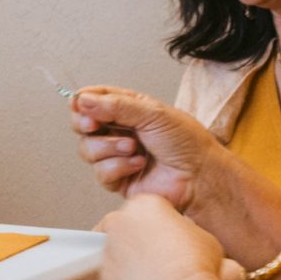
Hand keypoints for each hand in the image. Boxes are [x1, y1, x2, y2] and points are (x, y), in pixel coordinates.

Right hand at [71, 87, 217, 209]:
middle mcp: (120, 131)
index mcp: (129, 109)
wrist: (199, 176)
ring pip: (87, 150)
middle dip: (87, 125)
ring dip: (110, 148)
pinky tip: (139, 164)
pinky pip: (101, 173)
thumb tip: (83, 100)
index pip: (94, 100)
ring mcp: (117, 156)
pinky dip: (119, 167)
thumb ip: (116, 106)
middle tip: (95, 125)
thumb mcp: (153, 114)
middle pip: (82, 125)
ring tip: (134, 148)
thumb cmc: (187, 142)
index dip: (83, 102)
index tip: (81, 104)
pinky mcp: (118, 180)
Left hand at [97, 195, 227, 279]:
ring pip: (114, 255)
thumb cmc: (194, 267)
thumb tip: (185, 242)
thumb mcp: (204, 237)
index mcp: (144, 205)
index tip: (164, 237)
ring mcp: (106, 250)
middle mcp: (118, 223)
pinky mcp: (101, 278)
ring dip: (128, 265)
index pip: (146, 209)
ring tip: (152, 279)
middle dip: (135, 241)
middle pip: (123, 228)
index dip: (157, 225)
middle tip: (155, 259)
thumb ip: (185, 233)